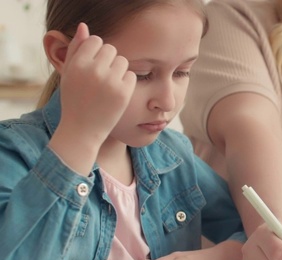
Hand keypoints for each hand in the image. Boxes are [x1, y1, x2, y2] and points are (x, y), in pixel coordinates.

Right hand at [58, 22, 135, 143]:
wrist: (82, 130)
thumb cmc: (74, 100)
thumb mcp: (69, 74)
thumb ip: (76, 49)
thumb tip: (84, 27)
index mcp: (78, 64)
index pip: (96, 41)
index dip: (96, 52)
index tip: (93, 66)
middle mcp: (94, 70)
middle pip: (111, 49)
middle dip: (108, 60)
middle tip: (101, 78)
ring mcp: (110, 81)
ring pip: (123, 61)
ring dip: (118, 70)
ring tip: (108, 85)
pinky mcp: (124, 92)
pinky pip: (131, 75)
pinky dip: (126, 82)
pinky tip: (116, 93)